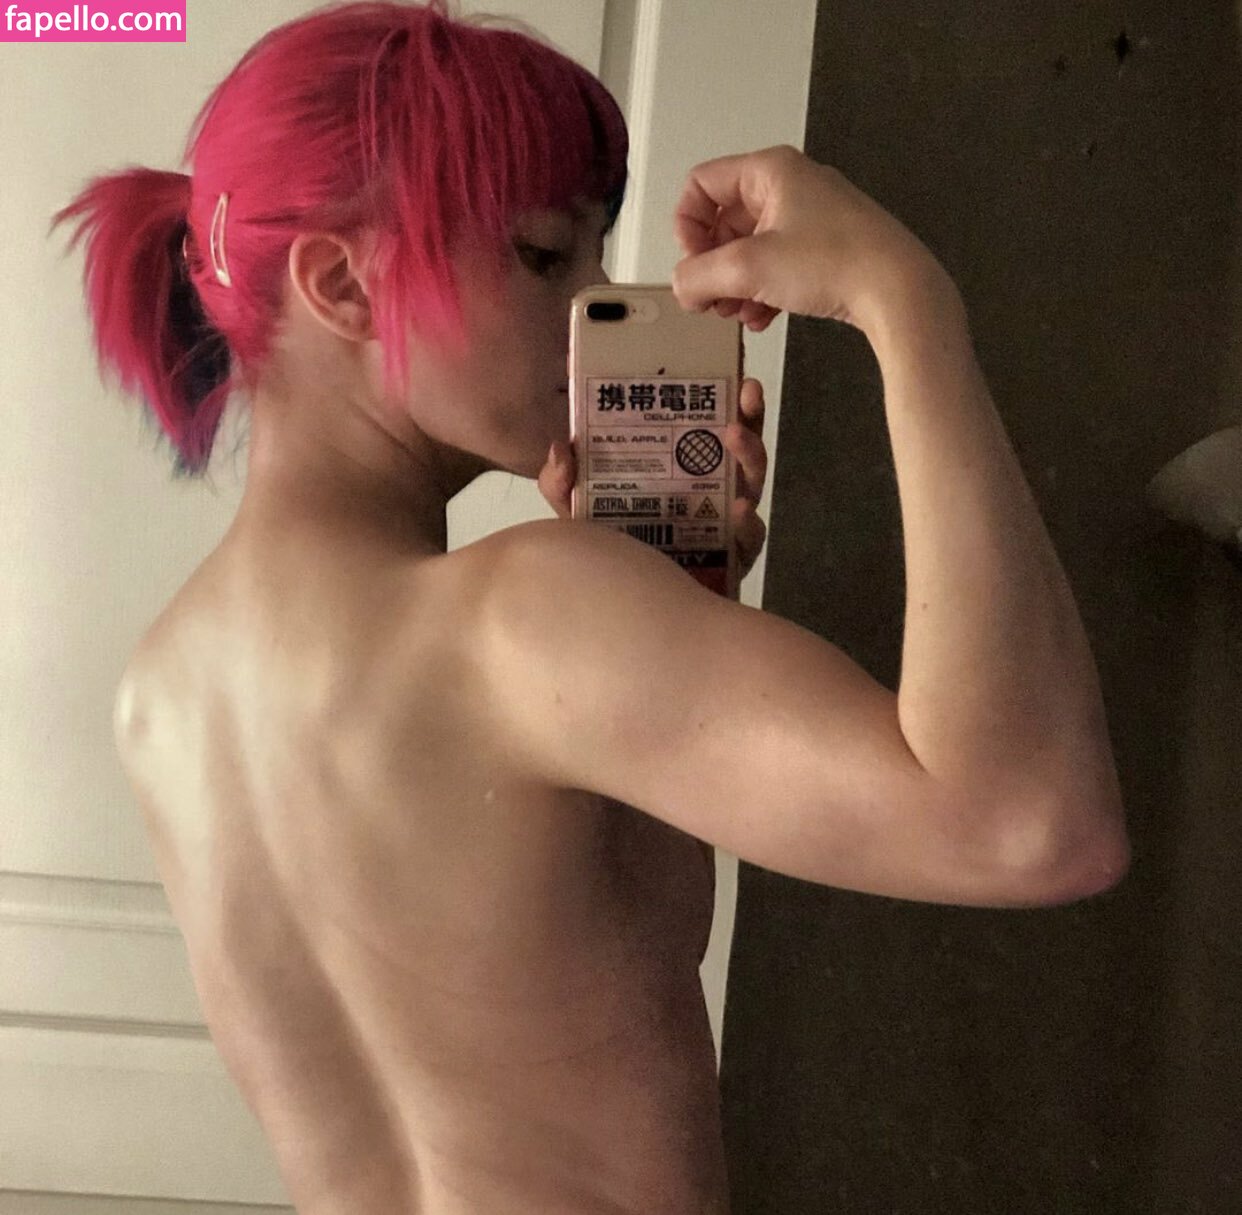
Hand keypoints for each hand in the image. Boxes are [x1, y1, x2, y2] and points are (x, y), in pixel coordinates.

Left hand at [537, 376, 770, 586]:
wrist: (628, 624)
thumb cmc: (613, 559)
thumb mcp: (578, 517)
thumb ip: (563, 485)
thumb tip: (560, 446)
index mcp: (678, 472)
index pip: (703, 426)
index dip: (719, 395)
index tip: (727, 366)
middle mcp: (708, 493)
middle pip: (737, 448)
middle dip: (747, 415)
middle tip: (744, 392)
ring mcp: (724, 527)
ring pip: (750, 484)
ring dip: (749, 456)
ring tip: (734, 438)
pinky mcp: (732, 561)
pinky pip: (748, 539)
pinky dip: (746, 524)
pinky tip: (738, 511)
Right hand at [671, 145, 949, 336]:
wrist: (897, 290)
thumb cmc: (835, 262)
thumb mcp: (749, 269)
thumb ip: (700, 276)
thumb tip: (681, 286)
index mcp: (770, 171)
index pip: (702, 185)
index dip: (687, 226)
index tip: (693, 263)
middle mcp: (790, 186)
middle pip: (724, 221)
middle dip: (712, 265)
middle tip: (710, 300)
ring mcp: (810, 218)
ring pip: (750, 248)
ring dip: (735, 285)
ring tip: (736, 314)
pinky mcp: (825, 249)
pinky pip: (777, 266)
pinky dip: (762, 292)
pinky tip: (763, 318)